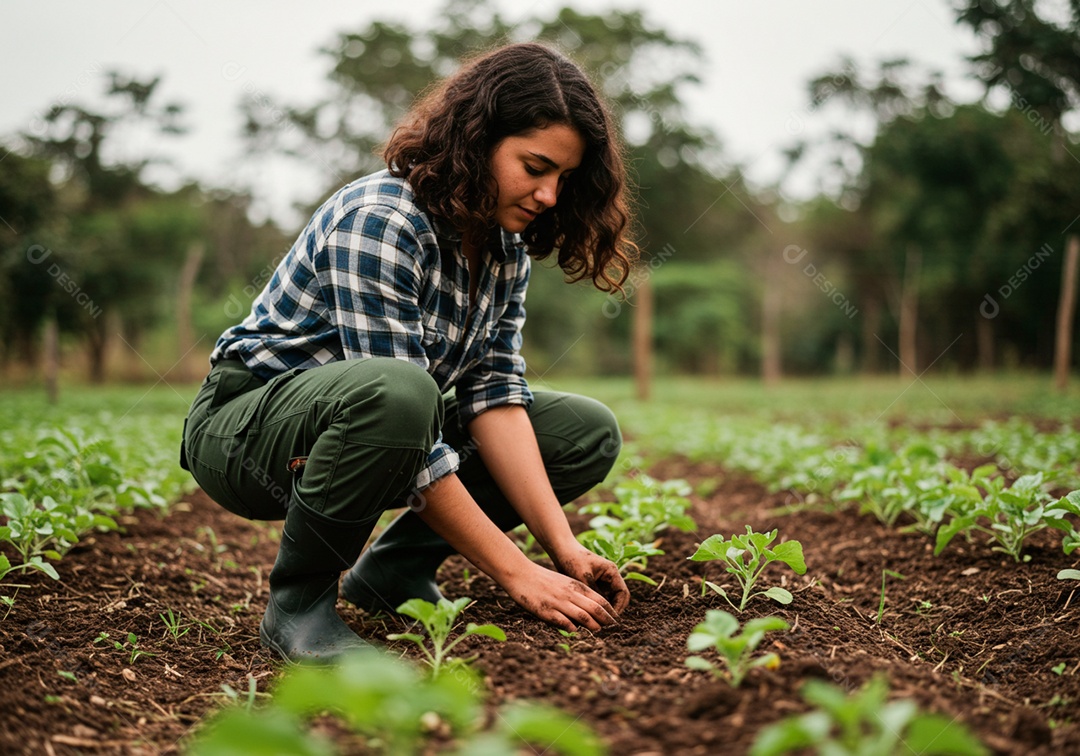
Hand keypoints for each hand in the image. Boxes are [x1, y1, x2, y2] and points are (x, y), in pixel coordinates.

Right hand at [503, 561, 621, 632]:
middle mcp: (570, 594)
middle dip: (606, 620)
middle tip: (614, 628)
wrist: (522, 574)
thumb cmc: (544, 579)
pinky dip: (571, 627)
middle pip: (595, 608)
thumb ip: (577, 593)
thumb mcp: (565, 582)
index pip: (600, 599)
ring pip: (582, 616)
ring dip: (593, 625)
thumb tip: (591, 608)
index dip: (610, 611)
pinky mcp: (546, 611)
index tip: (616, 620)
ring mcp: (559, 602)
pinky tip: (575, 631)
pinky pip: (563, 621)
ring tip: (599, 631)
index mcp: (576, 586)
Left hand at [551, 542, 630, 614]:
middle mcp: (610, 576)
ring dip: (605, 610)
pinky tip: (589, 614)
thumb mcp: (583, 579)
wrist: (561, 550)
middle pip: (618, 598)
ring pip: (609, 599)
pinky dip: (597, 606)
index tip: (610, 619)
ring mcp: (603, 580)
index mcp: (612, 572)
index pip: (623, 593)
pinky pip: (600, 598)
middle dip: (613, 610)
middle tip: (605, 624)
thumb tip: (599, 613)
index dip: (619, 607)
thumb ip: (593, 594)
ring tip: (597, 621)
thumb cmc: (572, 560)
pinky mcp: (595, 584)